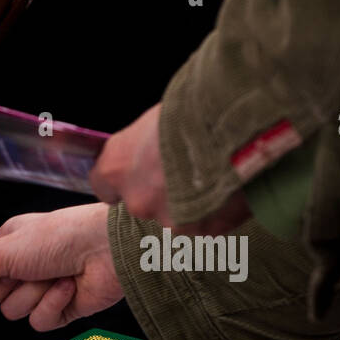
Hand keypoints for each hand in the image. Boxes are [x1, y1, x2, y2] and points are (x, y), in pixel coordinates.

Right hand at [0, 203, 122, 331]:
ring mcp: (42, 290)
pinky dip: (52, 305)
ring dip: (32, 294)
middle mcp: (22, 268)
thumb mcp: (3, 250)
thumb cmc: (59, 236)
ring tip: (53, 275)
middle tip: (22, 272)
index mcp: (6, 246)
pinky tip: (68, 287)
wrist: (107, 248)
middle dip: (4, 287)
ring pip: (14, 312)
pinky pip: (40, 321)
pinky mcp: (61, 309)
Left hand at [91, 103, 249, 233]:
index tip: (139, 172)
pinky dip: (218, 210)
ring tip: (218, 176)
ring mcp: (167, 218)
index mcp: (116, 167)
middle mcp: (135, 199)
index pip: (104, 185)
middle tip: (191, 169)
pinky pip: (207, 223)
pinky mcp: (200, 229)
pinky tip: (233, 187)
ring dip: (192, 203)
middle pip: (144, 202)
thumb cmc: (194, 109)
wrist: (236, 125)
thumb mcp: (157, 119)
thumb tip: (153, 150)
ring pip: (177, 216)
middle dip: (164, 191)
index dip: (125, 178)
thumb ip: (146, 145)